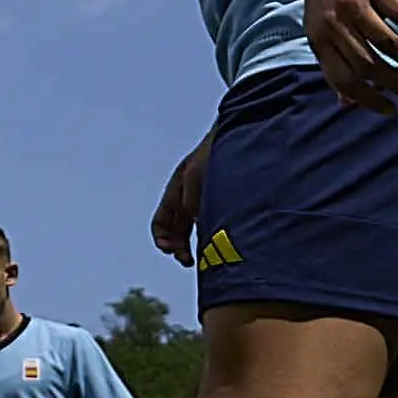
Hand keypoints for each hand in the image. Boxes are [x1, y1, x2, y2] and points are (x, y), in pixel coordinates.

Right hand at [151, 139, 213, 265]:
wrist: (237, 138)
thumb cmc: (215, 153)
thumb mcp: (195, 178)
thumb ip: (192, 203)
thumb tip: (197, 225)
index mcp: (175, 193)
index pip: (160, 224)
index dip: (162, 239)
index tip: (172, 250)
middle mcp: (188, 201)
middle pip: (176, 232)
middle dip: (179, 248)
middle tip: (189, 260)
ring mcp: (206, 202)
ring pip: (195, 232)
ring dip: (197, 245)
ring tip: (207, 258)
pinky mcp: (224, 204)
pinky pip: (214, 225)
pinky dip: (213, 237)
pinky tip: (223, 243)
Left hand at [295, 0, 397, 112]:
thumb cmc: (326, 1)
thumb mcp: (320, 34)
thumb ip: (334, 66)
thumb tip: (347, 104)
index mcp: (319, 41)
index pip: (344, 79)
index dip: (368, 98)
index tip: (391, 109)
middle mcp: (335, 25)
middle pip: (369, 65)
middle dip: (396, 84)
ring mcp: (355, 5)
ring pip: (388, 43)